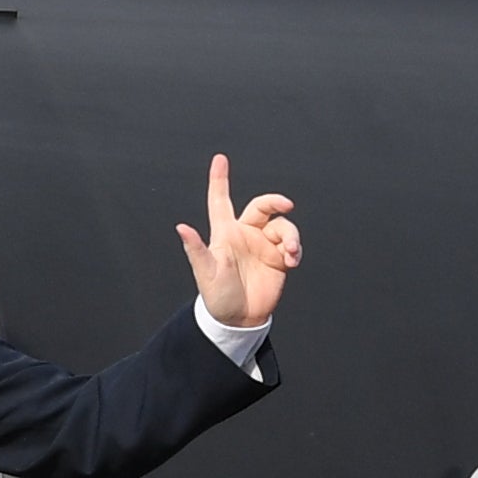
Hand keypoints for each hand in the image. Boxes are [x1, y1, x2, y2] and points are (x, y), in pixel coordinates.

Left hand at [176, 154, 300, 329]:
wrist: (240, 319)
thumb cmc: (218, 297)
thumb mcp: (206, 273)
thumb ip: (196, 250)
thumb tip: (181, 228)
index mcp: (224, 234)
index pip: (220, 201)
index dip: (219, 180)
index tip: (219, 158)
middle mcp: (246, 234)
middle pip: (263, 206)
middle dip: (276, 201)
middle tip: (287, 205)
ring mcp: (263, 245)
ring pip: (282, 226)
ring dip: (290, 236)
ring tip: (290, 252)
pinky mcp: (279, 258)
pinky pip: (292, 245)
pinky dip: (295, 250)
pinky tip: (292, 261)